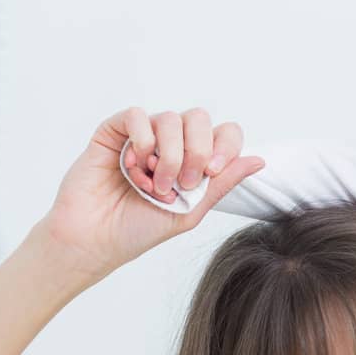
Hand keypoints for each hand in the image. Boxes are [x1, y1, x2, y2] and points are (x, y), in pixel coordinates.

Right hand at [44, 106, 264, 279]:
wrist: (95, 239)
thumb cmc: (139, 229)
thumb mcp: (191, 210)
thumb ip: (222, 183)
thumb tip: (260, 160)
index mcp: (193, 161)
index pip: (223, 132)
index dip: (224, 146)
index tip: (211, 173)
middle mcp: (170, 143)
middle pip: (199, 118)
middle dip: (197, 151)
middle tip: (184, 183)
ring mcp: (142, 135)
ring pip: (169, 118)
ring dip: (167, 155)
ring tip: (154, 185)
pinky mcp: (114, 132)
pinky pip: (135, 115)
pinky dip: (141, 140)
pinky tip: (134, 165)